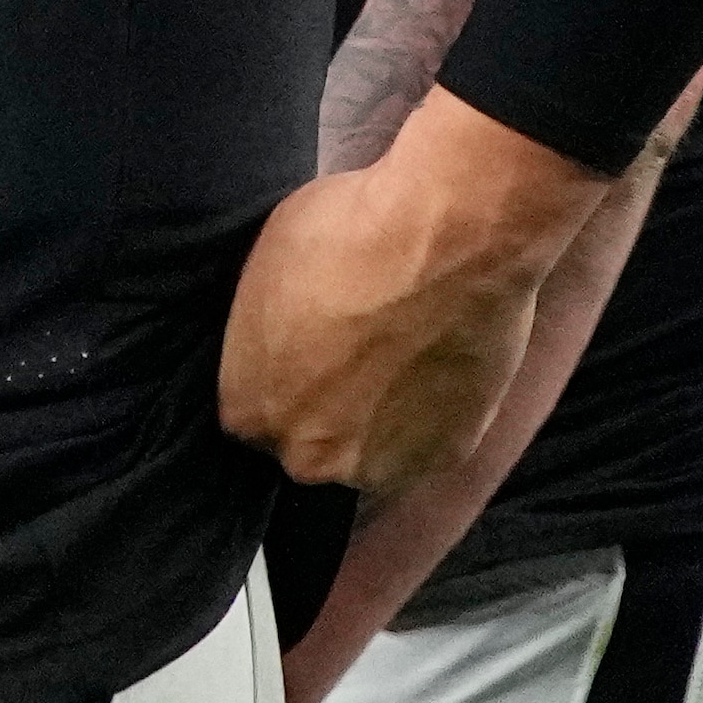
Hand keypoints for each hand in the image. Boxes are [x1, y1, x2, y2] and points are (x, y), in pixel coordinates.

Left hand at [216, 90, 605, 489]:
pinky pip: (430, 446)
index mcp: (249, 411)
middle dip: (330, 407)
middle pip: (312, 442)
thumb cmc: (351, 234)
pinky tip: (443, 368)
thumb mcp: (267, 266)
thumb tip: (284, 337)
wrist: (453, 240)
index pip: (256, 411)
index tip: (311, 347)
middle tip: (363, 353)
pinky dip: (437, 418)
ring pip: (372, 453)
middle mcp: (307, 458)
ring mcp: (379, 467)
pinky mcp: (445, 460)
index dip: (285, 377)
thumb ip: (267, 330)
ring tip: (409, 360)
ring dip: (384, 421)